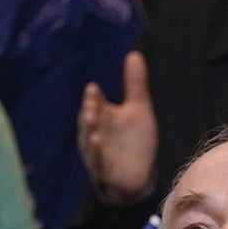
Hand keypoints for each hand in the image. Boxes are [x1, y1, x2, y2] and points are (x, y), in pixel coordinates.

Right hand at [78, 50, 157, 204]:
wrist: (138, 175)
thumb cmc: (135, 140)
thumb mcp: (139, 109)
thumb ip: (135, 83)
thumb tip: (134, 53)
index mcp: (102, 115)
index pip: (95, 103)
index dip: (93, 97)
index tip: (94, 88)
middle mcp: (95, 131)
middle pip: (88, 120)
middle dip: (89, 111)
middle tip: (92, 101)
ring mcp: (96, 151)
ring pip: (88, 139)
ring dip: (89, 130)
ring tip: (92, 120)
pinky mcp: (103, 169)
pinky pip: (97, 160)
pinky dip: (96, 152)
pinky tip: (97, 143)